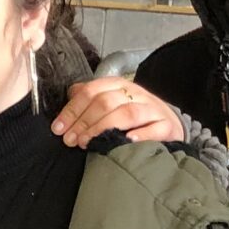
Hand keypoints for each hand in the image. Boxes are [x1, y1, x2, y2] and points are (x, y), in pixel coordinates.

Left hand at [51, 78, 184, 151]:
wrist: (169, 123)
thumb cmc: (134, 116)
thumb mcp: (112, 101)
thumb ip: (90, 98)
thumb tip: (69, 96)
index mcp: (119, 85)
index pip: (91, 91)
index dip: (72, 110)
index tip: (58, 129)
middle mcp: (135, 94)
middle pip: (106, 102)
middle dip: (84, 122)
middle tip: (71, 140)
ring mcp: (152, 109)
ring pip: (126, 113)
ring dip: (103, 128)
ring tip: (88, 143)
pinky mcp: (166, 126)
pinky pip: (154, 129)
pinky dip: (140, 135)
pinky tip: (126, 141)